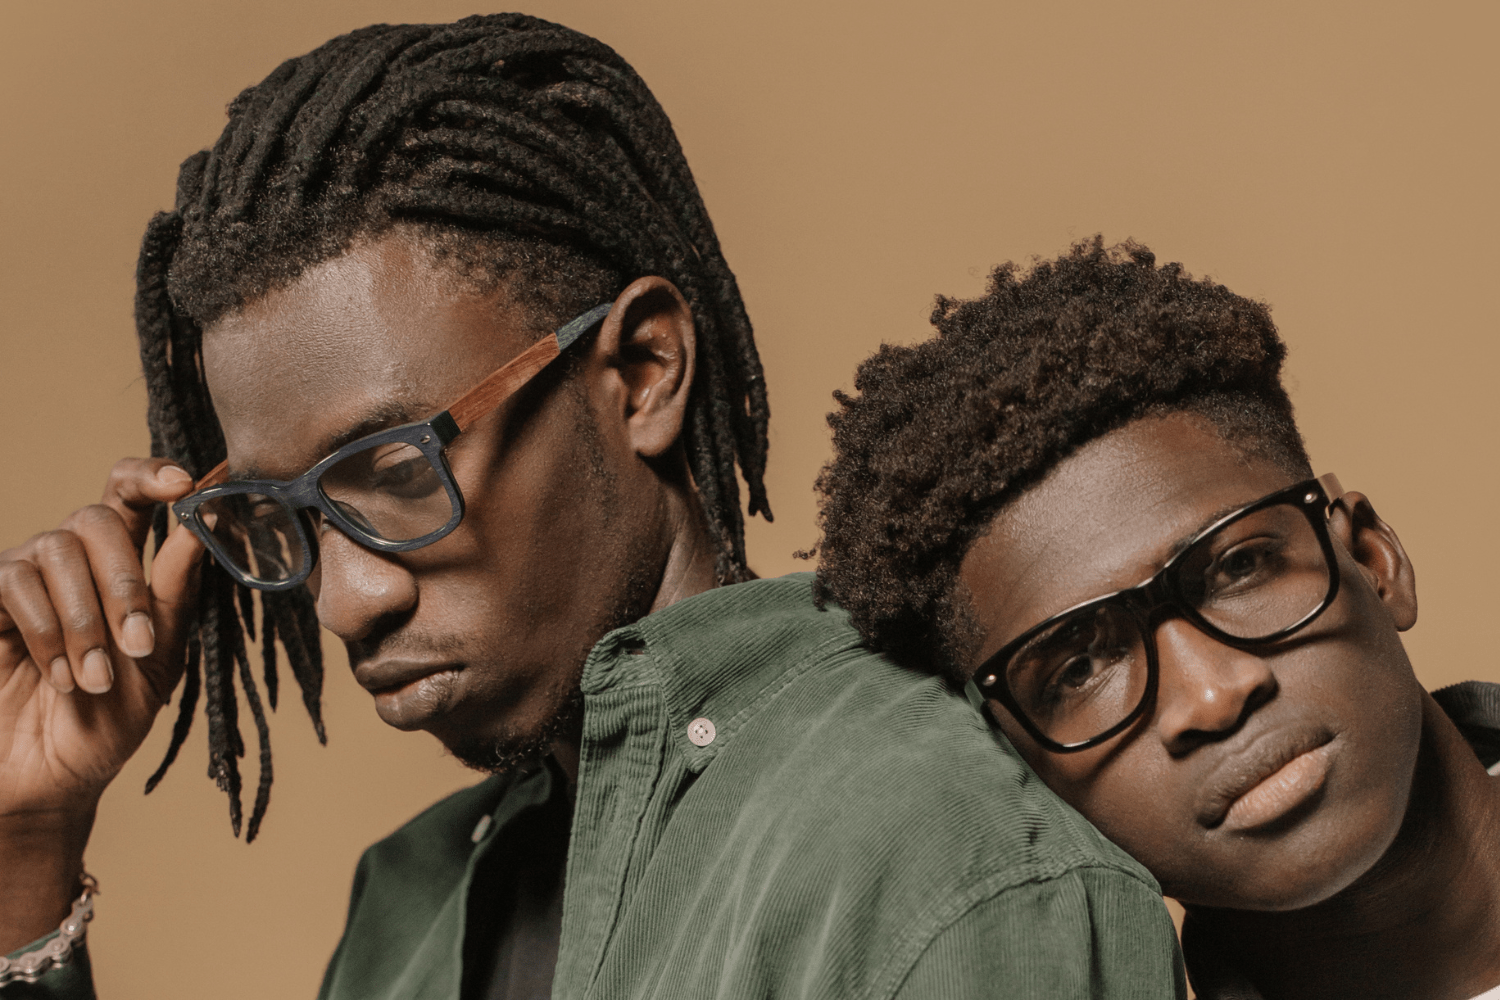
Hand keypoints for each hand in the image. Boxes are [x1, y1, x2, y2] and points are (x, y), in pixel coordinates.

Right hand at [0, 457, 203, 823]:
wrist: (49, 781)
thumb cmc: (109, 721)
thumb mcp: (159, 658)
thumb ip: (177, 591)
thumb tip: (207, 521)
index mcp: (119, 566)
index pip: (130, 494)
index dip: (153, 475)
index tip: (184, 483)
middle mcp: (69, 562)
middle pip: (96, 519)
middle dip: (123, 581)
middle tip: (136, 645)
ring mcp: (21, 579)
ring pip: (55, 551)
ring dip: (84, 621)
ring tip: (93, 679)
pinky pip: (13, 584)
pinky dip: (46, 631)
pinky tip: (59, 676)